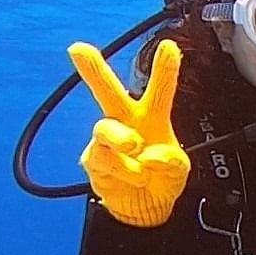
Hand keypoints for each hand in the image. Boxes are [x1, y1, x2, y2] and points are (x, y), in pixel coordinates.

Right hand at [69, 39, 190, 227]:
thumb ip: (171, 162)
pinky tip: (135, 176)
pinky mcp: (94, 160)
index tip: (169, 46)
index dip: (164, 68)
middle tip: (77, 49)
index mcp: (152, 118)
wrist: (143, 208)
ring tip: (135, 147)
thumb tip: (151, 156)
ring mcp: (108, 141)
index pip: (159, 91)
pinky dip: (123, 169)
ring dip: (121, 138)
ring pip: (104, 127)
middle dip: (92, 69)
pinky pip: (104, 159)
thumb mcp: (178, 171)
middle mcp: (126, 123)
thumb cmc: (160, 179)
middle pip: (107, 92)